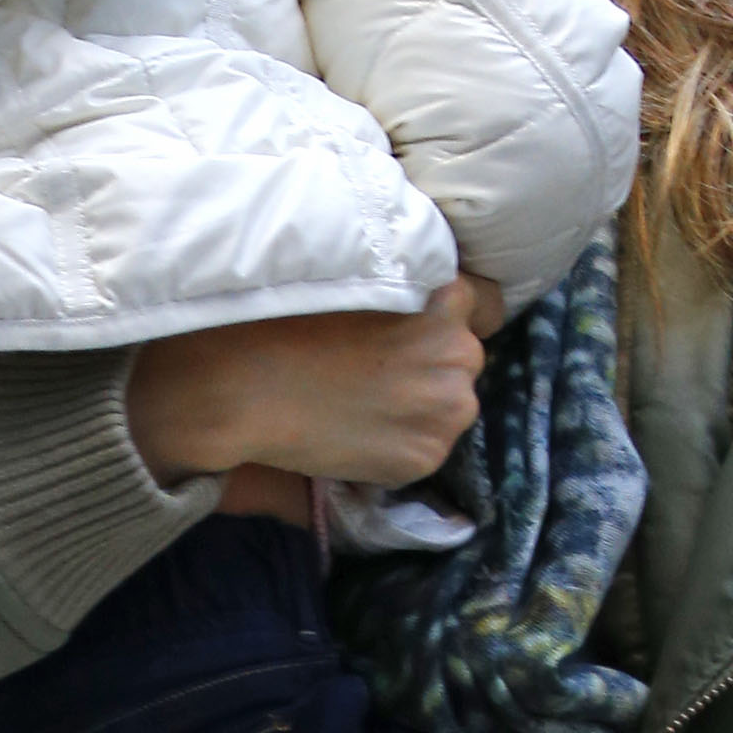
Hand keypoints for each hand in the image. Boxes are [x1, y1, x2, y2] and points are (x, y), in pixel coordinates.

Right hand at [126, 277, 503, 490]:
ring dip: (420, 405)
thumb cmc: (286, 318)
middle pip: (464, 358)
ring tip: (363, 402)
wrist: (249, 386)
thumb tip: (416, 301)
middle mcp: (461, 353)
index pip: (483, 303)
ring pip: (449, 405)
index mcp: (447, 299)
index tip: (423, 326)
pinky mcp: (425, 455)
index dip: (449, 315)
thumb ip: (402, 286)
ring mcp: (447, 409)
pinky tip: (357, 431)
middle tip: (375, 367)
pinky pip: (425, 447)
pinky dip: (399, 444)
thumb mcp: (355, 277)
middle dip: (432, 362)